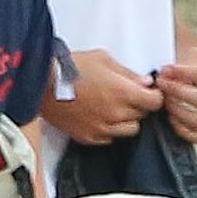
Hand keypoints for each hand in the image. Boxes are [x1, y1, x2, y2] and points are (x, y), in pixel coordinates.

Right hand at [42, 49, 163, 144]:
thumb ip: (128, 73)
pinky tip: (99, 115)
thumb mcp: (103, 59)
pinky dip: (109, 129)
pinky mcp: (89, 137)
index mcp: (123, 93)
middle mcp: (116, 115)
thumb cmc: (70, 67)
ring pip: (129, 130)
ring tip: (112, 106)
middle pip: (142, 116)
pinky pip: (109, 138)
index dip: (154, 96)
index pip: (155, 102)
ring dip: (126, 120)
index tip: (149, 92)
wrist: (41, 84)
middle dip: (138, 105)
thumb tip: (145, 83)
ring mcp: (102, 129)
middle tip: (125, 94)